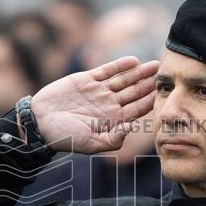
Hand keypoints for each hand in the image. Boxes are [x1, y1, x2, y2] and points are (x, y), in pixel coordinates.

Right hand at [30, 56, 158, 153]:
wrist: (40, 122)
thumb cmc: (65, 137)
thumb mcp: (91, 144)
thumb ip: (113, 139)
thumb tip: (131, 128)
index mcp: (113, 120)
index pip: (137, 109)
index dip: (151, 100)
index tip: (165, 93)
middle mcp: (108, 105)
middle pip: (134, 92)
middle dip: (149, 83)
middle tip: (165, 74)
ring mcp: (98, 91)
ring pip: (124, 80)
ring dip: (139, 73)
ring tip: (154, 65)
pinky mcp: (86, 80)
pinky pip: (107, 71)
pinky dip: (119, 66)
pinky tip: (133, 61)